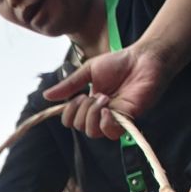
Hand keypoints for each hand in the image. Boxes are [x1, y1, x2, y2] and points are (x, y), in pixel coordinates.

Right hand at [42, 46, 170, 139]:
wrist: (144, 58)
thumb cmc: (120, 62)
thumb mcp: (88, 71)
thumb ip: (69, 85)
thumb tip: (46, 96)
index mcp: (89, 103)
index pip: (71, 120)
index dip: (69, 113)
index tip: (77, 96)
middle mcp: (100, 113)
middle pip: (79, 127)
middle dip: (81, 110)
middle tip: (91, 94)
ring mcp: (114, 117)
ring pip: (92, 132)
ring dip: (92, 115)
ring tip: (103, 98)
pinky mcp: (128, 119)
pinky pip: (110, 133)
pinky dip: (105, 123)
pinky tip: (108, 109)